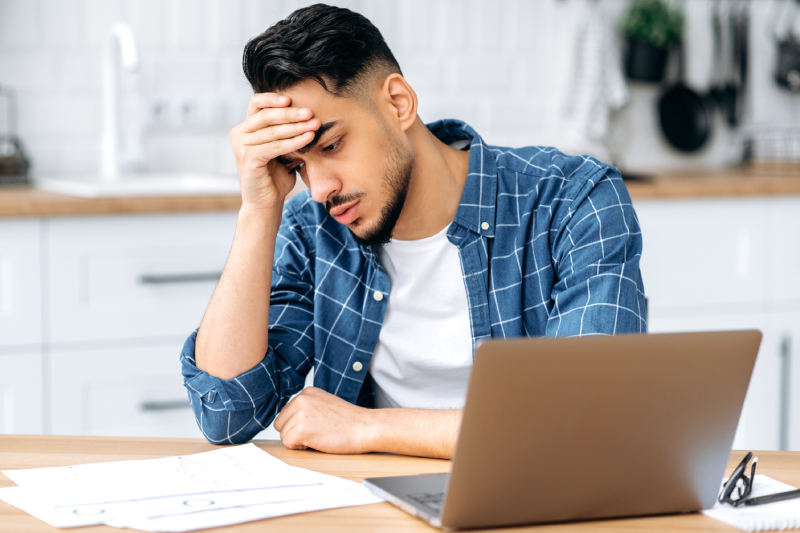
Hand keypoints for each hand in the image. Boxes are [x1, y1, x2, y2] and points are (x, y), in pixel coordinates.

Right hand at [229, 93, 319, 210]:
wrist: (266, 204)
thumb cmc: (276, 178)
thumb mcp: (282, 150)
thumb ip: (287, 133)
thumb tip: (308, 115)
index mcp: (245, 129)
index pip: (256, 104)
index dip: (273, 98)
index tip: (292, 98)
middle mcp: (239, 134)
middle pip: (265, 115)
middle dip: (291, 113)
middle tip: (310, 113)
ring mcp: (241, 146)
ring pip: (272, 130)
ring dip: (296, 127)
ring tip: (315, 125)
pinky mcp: (248, 158)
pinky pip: (275, 146)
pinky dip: (293, 141)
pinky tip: (308, 139)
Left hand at [273, 387, 376, 453]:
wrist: (365, 427)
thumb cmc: (350, 421)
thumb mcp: (325, 405)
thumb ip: (308, 408)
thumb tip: (289, 421)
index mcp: (307, 392)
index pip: (287, 413)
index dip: (298, 424)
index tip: (315, 426)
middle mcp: (301, 399)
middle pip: (281, 423)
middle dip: (294, 432)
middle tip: (315, 433)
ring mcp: (301, 413)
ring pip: (284, 435)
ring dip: (298, 441)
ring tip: (319, 437)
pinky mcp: (302, 429)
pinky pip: (288, 443)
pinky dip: (300, 448)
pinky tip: (316, 442)